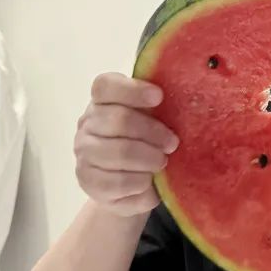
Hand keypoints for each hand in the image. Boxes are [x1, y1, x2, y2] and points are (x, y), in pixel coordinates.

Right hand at [74, 73, 178, 216]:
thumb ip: (160, 105)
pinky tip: (147, 179)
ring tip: (162, 162)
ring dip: (149, 158)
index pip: (106, 85)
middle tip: (173, 143)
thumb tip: (186, 91)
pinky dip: (141, 181)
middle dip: (153, 132)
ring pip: (120, 152)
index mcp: (103, 100)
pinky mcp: (88, 181)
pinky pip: (118, 181)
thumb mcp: (156, 119)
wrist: (134, 185)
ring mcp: (84, 152)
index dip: (132, 90)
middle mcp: (88, 123)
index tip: (159, 97)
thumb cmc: (148, 143)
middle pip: (119, 119)